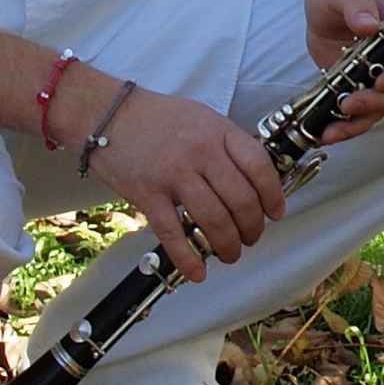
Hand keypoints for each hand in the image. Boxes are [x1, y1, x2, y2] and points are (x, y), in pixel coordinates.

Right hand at [88, 87, 288, 281]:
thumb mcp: (202, 117)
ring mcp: (173, 173)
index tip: (275, 212)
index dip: (273, 195)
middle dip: (252, 228)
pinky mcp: (147, 193)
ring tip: (230, 253)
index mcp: (218, 131)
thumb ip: (227, 144)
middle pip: (241, 199)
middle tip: (251, 237)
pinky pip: (173, 233)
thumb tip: (254, 178)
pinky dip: (188, 257)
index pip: (259, 166)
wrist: (108, 114)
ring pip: (214, 219)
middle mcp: (200, 152)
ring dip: (228, 245)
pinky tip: (198, 271)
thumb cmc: (156, 116)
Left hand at [304, 0, 383, 142]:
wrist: (323, 3)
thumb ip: (357, 3)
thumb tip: (367, 25)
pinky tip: (326, 131)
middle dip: (377, 102)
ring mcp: (379, 79)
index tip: (383, 81)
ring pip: (381, 110)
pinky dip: (344, 125)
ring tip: (331, 129)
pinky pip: (359, 115)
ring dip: (358, 122)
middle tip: (348, 102)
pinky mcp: (359, 90)